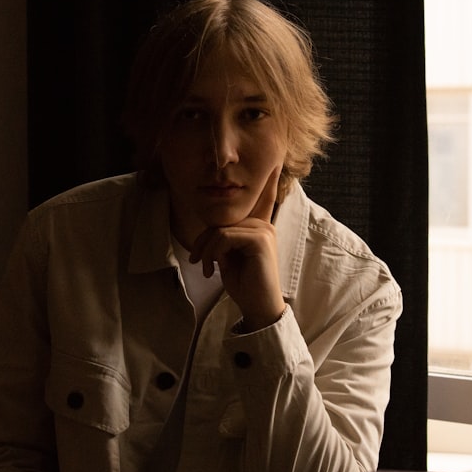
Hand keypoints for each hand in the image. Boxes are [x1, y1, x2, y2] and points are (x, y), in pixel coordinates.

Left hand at [190, 166, 286, 330]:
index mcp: (259, 226)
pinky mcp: (260, 241)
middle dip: (204, 240)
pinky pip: (225, 237)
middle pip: (223, 219)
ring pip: (221, 229)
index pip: (260, 200)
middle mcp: (264, 225)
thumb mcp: (228, 256)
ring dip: (206, 250)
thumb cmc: (243, 284)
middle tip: (197, 262)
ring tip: (205, 268)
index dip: (267, 181)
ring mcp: (264, 231)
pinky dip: (213, 252)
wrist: (257, 307)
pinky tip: (214, 268)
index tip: (274, 163)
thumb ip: (224, 238)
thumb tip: (213, 230)